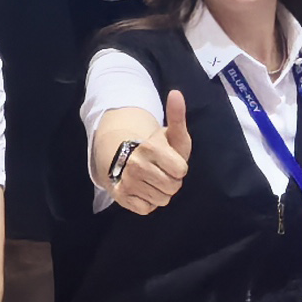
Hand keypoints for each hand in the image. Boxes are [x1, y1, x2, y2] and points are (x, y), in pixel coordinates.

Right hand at [107, 89, 192, 213]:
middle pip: (172, 187)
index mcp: (150, 148)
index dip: (179, 168)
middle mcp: (136, 165)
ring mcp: (127, 181)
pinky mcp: (120, 196)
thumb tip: (176, 93)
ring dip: (160, 192)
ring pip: (161, 200)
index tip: (171, 161)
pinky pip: (147, 208)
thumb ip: (177, 116)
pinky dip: (147, 202)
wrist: (125, 157)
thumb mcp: (171, 134)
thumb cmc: (157, 148)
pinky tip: (142, 190)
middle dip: (171, 181)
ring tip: (151, 180)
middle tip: (161, 171)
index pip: (181, 171)